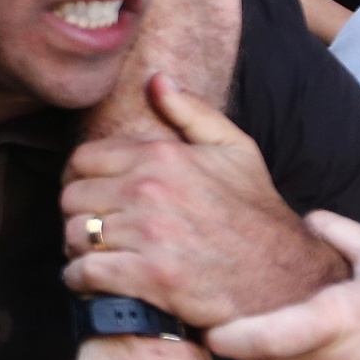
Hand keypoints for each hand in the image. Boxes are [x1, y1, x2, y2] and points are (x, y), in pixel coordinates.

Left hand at [62, 73, 346, 326]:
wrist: (287, 277)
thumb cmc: (256, 214)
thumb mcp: (236, 152)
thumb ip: (192, 112)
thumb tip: (157, 79)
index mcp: (162, 157)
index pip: (83, 160)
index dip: (81, 179)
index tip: (92, 196)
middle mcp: (149, 190)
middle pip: (72, 198)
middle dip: (79, 214)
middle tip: (94, 229)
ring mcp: (148, 234)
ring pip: (74, 234)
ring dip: (77, 248)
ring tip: (95, 253)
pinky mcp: (149, 276)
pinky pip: (84, 272)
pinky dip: (79, 279)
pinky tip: (92, 280)